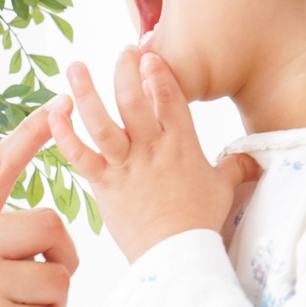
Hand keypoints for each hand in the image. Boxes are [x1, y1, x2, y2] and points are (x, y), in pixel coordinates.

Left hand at [49, 49, 260, 261]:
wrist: (177, 255)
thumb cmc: (200, 223)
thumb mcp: (223, 189)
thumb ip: (235, 167)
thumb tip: (252, 160)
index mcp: (181, 143)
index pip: (170, 96)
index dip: (158, 72)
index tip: (149, 54)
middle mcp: (151, 148)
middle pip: (133, 99)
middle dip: (125, 69)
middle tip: (121, 51)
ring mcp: (126, 165)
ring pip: (102, 121)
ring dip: (86, 92)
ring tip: (74, 66)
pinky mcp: (104, 184)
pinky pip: (79, 155)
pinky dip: (64, 135)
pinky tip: (53, 114)